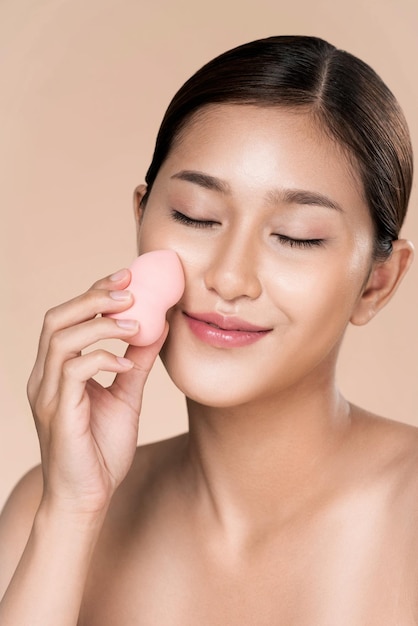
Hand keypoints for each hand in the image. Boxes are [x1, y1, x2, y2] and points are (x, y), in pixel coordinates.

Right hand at [26, 268, 167, 516]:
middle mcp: (45, 378)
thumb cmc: (101, 451)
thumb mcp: (125, 397)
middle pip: (56, 318)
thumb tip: (158, 327)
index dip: (94, 292)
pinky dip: (102, 358)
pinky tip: (127, 365)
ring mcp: (47, 395)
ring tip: (135, 324)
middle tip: (129, 289)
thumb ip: (137, 362)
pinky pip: (73, 371)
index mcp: (57, 372)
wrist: (87, 500)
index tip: (127, 276)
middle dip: (92, 297)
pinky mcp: (58, 413)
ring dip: (101, 324)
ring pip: (61, 338)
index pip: (68, 319)